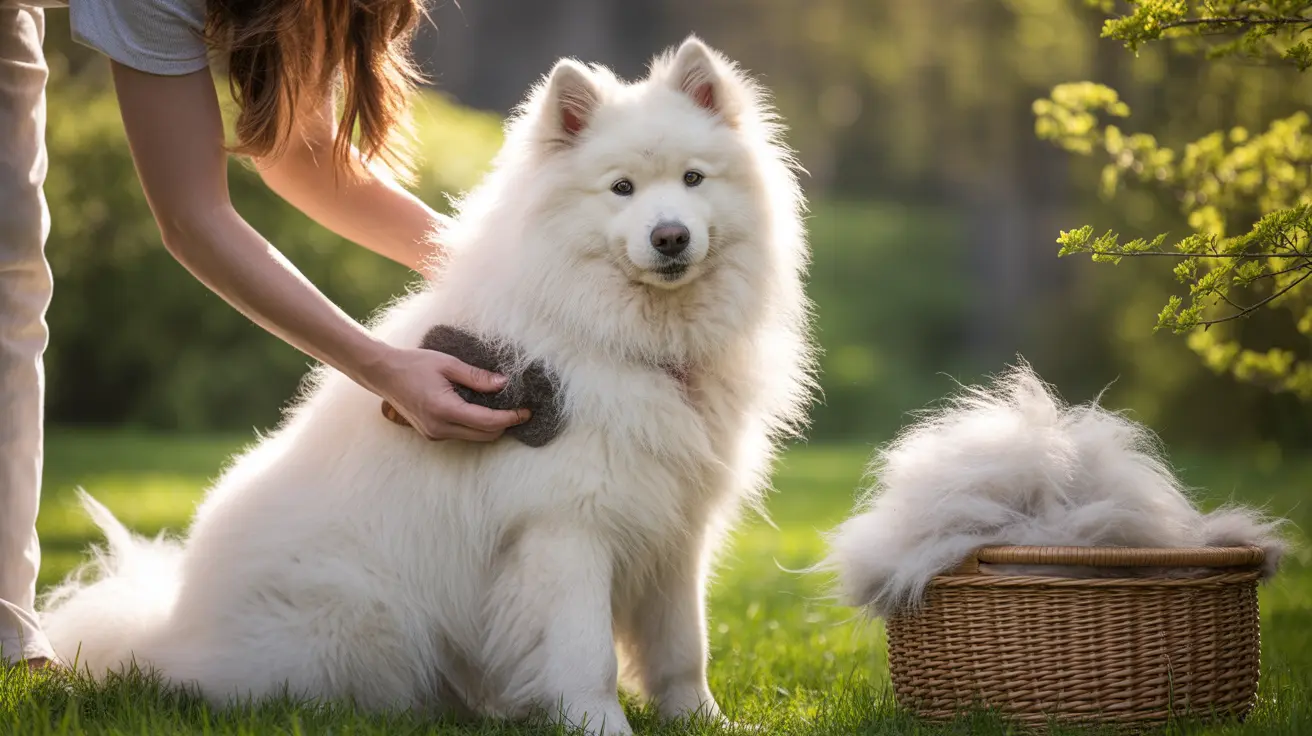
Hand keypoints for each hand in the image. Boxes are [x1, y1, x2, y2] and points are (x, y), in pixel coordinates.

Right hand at [371, 346, 529, 440]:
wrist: (383, 373)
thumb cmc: (414, 364)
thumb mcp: (449, 364)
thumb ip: (477, 377)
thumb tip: (504, 383)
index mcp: (444, 409)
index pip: (487, 422)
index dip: (510, 418)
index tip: (526, 411)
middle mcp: (439, 428)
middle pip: (484, 435)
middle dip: (504, 425)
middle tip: (519, 410)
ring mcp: (434, 434)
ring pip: (474, 438)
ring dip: (491, 427)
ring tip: (503, 409)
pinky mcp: (431, 434)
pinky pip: (462, 434)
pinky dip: (476, 426)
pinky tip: (482, 410)